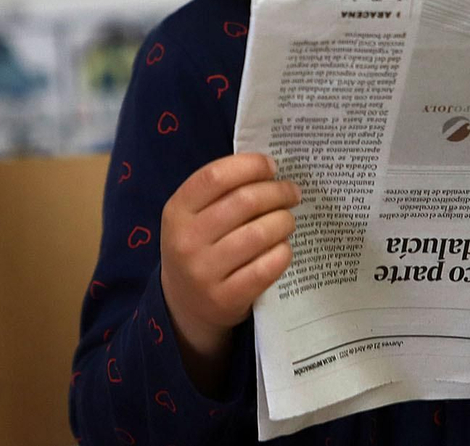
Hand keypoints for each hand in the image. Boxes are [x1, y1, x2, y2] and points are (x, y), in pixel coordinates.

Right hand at [159, 153, 299, 385]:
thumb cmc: (200, 246)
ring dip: (284, 221)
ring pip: (260, 233)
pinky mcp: (225, 299)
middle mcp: (186, 241)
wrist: (184, 305)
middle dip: (278, 192)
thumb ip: (222, 190)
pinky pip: (267, 267)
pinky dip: (283, 252)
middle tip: (292, 192)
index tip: (272, 166)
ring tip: (288, 221)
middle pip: (244, 202)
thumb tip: (270, 168)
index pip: (216, 176)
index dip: (250, 165)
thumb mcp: (193, 216)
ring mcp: (204, 273)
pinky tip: (283, 248)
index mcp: (177, 211)